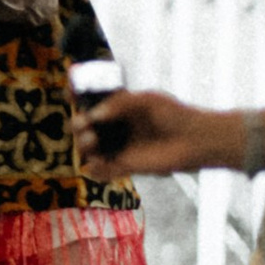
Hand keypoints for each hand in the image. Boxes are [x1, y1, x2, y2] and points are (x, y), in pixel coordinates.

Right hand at [73, 85, 233, 177]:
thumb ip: (119, 104)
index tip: (69, 93)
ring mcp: (120, 147)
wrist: (194, 139)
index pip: (91, 104)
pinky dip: (96, 170)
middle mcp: (116, 128)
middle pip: (85, 128)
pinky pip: (103, 171)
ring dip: (84, 145)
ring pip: (90, 149)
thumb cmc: (174, 114)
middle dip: (78, 125)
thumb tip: (94, 115)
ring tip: (91, 141)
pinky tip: (97, 163)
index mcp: (118, 109)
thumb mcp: (146, 100)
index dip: (77, 99)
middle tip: (82, 125)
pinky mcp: (126, 166)